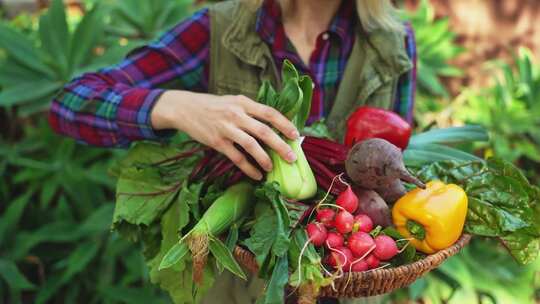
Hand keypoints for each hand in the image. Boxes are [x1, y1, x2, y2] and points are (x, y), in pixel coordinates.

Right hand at [151, 91, 298, 179]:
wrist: (184, 108)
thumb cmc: (213, 106)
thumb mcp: (233, 101)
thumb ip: (251, 111)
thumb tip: (274, 125)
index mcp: (243, 102)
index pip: (269, 113)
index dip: (285, 124)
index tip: (296, 135)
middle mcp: (236, 114)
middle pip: (264, 131)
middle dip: (280, 146)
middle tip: (292, 158)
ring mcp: (226, 128)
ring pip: (251, 146)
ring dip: (265, 159)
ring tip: (272, 168)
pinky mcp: (216, 142)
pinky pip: (236, 158)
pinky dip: (248, 168)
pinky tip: (256, 175)